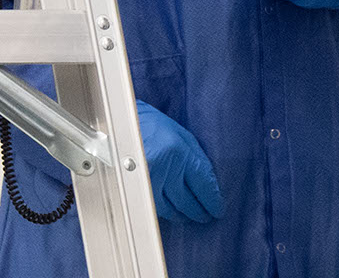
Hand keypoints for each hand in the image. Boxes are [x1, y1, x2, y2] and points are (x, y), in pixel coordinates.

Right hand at [136, 101, 222, 222]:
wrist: (120, 124)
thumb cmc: (152, 125)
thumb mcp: (181, 135)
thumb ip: (195, 158)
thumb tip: (209, 183)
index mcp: (180, 152)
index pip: (203, 185)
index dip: (212, 201)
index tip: (217, 209)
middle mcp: (166, 169)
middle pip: (188, 201)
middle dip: (199, 212)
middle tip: (206, 216)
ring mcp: (149, 181)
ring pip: (171, 209)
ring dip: (182, 215)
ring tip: (190, 216)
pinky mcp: (135, 189)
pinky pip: (155, 208)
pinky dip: (165, 212)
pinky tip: (172, 211)